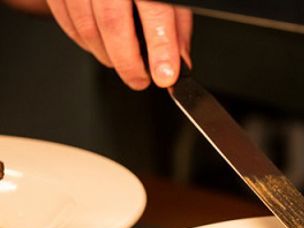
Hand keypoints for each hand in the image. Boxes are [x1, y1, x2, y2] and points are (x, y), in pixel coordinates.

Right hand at [46, 0, 192, 89]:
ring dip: (107, 56)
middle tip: (140, 80)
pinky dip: (85, 42)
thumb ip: (175, 27)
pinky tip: (101, 46)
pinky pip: (67, 22)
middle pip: (113, 24)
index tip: (164, 75)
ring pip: (87, 28)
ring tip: (122, 63)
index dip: (161, 50)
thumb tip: (178, 63)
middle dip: (128, 63)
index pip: (156, 15)